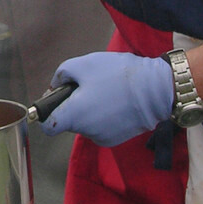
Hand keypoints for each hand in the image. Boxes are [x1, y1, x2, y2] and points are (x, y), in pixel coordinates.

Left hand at [38, 52, 172, 146]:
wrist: (156, 90)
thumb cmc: (119, 75)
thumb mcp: (83, 64)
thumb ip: (61, 74)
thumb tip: (55, 86)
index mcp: (74, 115)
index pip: (47, 126)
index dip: (46, 112)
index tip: (53, 100)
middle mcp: (85, 132)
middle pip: (68, 120)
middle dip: (72, 104)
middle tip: (87, 85)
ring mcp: (102, 138)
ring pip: (85, 123)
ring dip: (89, 109)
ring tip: (105, 90)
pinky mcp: (116, 139)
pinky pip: (100, 127)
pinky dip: (103, 116)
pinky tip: (115, 101)